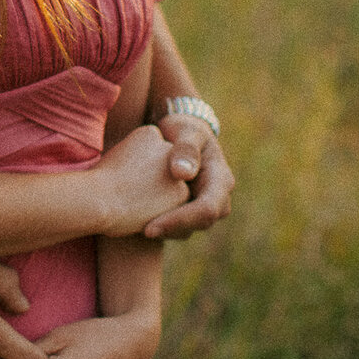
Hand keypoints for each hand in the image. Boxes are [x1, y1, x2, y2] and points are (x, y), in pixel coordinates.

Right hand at [93, 124, 192, 236]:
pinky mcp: (182, 193)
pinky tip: (144, 209)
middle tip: (129, 189)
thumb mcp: (115, 155)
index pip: (153, 151)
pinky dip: (162, 209)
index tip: (123, 173)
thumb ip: (136, 156)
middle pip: (166, 166)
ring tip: (135, 200)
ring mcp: (177, 170)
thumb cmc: (97, 181)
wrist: (99, 199)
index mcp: (150, 133)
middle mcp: (168, 146)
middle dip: (152, 178)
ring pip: (172, 185)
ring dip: (159, 194)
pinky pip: (174, 203)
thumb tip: (146, 170)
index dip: (138, 167)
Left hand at [143, 116, 233, 238]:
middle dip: (171, 229)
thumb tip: (184, 173)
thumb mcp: (186, 130)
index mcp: (221, 180)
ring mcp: (204, 206)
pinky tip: (137, 221)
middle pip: (199, 224)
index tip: (150, 226)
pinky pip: (177, 227)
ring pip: (188, 229)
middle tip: (142, 230)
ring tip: (137, 226)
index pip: (206, 209)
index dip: (180, 220)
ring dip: (165, 231)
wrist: (179, 133)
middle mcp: (218, 198)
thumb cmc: (183, 128)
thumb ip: (186, 148)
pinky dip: (160, 225)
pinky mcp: (188, 210)